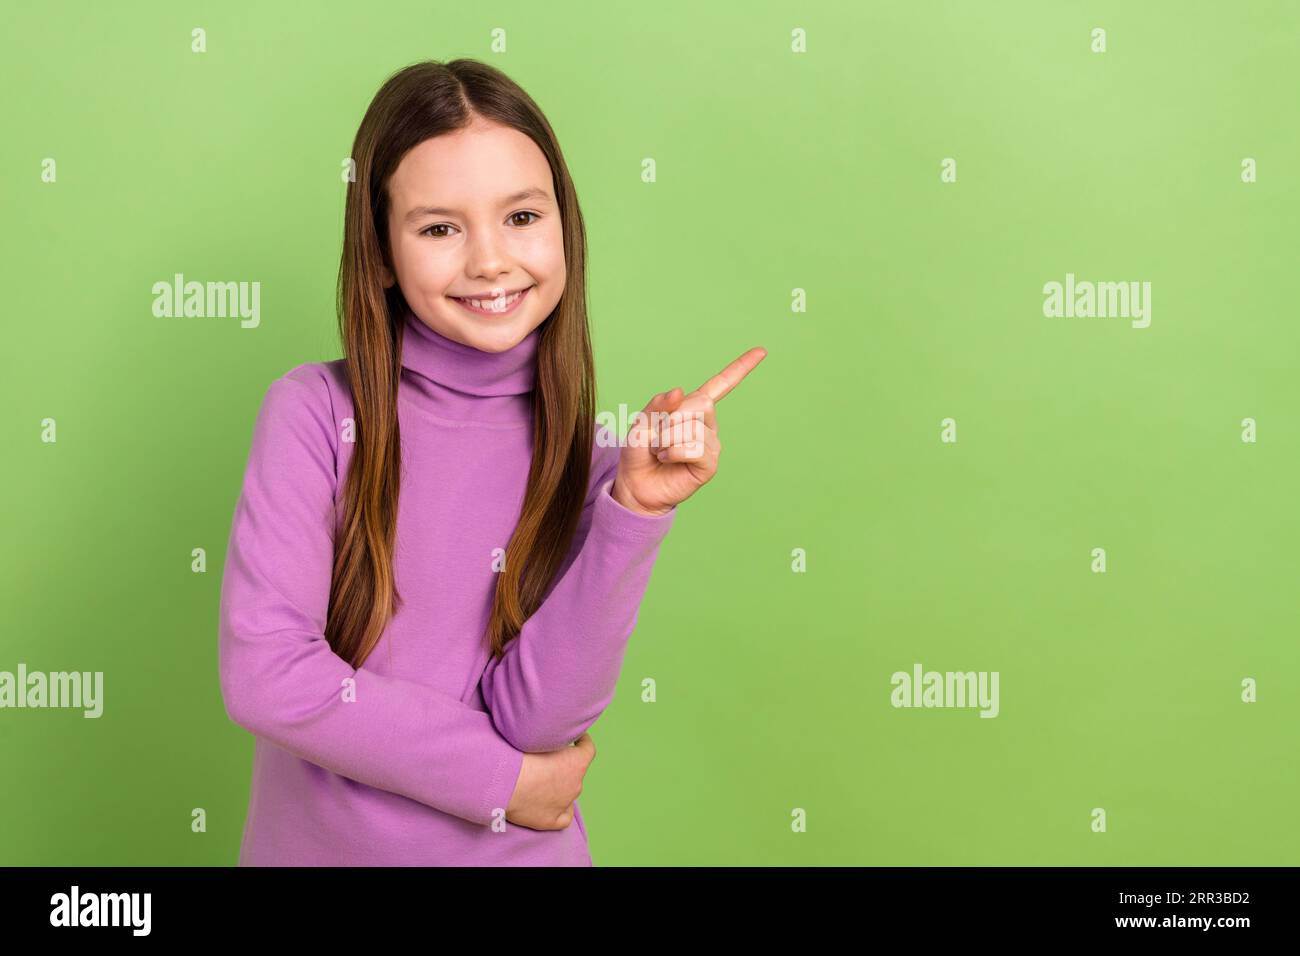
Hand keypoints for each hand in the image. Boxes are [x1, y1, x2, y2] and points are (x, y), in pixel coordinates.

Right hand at [505, 731, 595, 830]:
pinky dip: (561, 810)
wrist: (504, 782)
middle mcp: (575, 784)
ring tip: (540, 780)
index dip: (582, 741)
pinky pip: (564, 817)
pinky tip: (552, 804)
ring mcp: (564, 803)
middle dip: (564, 765)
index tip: (574, 736)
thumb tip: (546, 735)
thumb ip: (549, 737)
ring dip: (559, 785)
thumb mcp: (537, 736)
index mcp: (576, 762)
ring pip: (568, 792)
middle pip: (576, 772)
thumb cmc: (518, 755)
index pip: (588, 748)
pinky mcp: (551, 820)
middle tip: (545, 759)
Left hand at [612, 347, 767, 516]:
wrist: (636, 485)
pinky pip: (695, 448)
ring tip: (660, 451)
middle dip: (672, 417)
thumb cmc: (640, 452)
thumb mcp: (641, 421)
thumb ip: (658, 404)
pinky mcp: (709, 464)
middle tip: (657, 435)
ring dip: (667, 439)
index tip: (762, 351)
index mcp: (693, 407)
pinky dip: (673, 452)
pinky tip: (668, 459)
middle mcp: (707, 423)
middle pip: (701, 403)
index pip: (720, 384)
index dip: (740, 368)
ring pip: (693, 428)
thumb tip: (680, 390)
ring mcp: (711, 444)